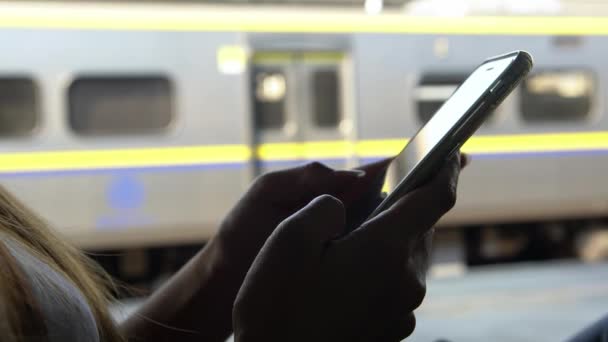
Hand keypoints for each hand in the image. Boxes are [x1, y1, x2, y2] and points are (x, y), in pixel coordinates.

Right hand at [233, 153, 464, 340]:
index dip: (447, 168)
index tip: (453, 151)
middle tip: (382, 192)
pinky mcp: (393, 328)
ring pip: (410, 255)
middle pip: (421, 226)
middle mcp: (406, 280)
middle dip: (407, 204)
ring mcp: (403, 309)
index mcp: (385, 250)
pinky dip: (386, 266)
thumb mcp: (288, 238)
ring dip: (394, 237)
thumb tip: (343, 207)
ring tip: (358, 235)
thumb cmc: (276, 305)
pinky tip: (352, 271)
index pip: (435, 197)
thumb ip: (325, 206)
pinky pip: (400, 282)